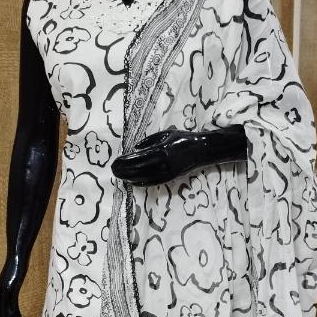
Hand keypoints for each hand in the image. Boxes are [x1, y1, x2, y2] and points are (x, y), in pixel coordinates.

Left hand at [111, 125, 246, 185]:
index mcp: (162, 149)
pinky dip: (142, 182)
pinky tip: (133, 182)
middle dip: (125, 170)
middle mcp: (164, 162)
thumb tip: (135, 148)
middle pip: (140, 168)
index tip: (116, 161)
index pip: (139, 157)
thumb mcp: (167, 134)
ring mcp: (168, 171)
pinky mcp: (171, 177)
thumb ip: (150, 140)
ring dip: (131, 177)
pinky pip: (154, 182)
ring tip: (120, 177)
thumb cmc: (183, 139)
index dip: (127, 161)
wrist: (202, 149)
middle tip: (114, 170)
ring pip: (145, 177)